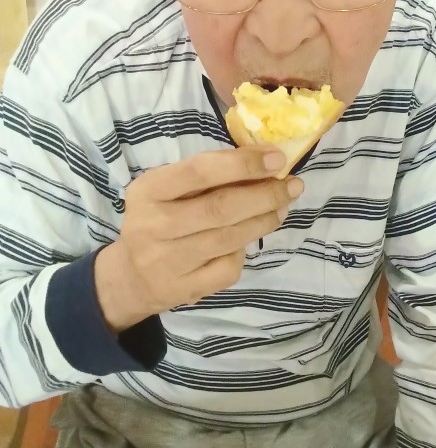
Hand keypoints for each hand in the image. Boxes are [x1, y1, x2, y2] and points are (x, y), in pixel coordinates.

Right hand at [95, 147, 302, 331]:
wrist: (131, 277)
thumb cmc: (157, 218)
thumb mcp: (165, 188)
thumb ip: (205, 174)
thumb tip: (263, 160)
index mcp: (149, 191)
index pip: (200, 171)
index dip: (242, 163)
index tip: (277, 158)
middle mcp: (155, 226)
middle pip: (221, 208)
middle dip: (265, 194)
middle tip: (292, 185)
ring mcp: (169, 261)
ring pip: (230, 238)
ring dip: (264, 219)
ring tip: (282, 206)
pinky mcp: (185, 289)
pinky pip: (228, 267)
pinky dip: (245, 250)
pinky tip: (249, 237)